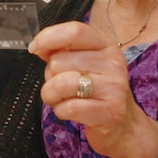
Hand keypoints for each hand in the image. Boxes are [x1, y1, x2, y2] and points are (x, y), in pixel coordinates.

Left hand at [30, 21, 153, 157]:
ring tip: (60, 99)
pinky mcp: (110, 111)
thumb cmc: (95, 91)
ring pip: (61, 84)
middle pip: (59, 61)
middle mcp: (113, 63)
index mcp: (106, 45)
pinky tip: (71, 111)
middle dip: (49, 76)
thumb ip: (61, 51)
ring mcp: (114, 87)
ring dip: (51, 95)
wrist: (123, 125)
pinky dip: (60, 111)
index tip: (34, 48)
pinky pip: (68, 108)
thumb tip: (38, 46)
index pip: (74, 31)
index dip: (48, 37)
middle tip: (62, 86)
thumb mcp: (83, 63)